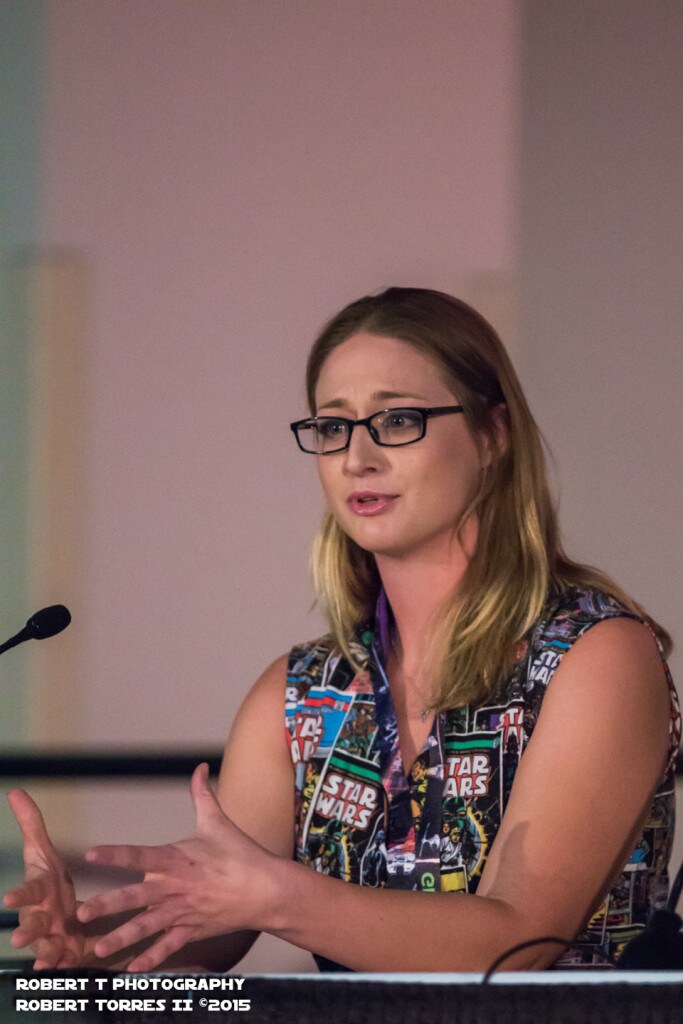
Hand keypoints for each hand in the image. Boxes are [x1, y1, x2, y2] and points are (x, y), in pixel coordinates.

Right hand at [3, 789, 83, 968]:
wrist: (69, 913)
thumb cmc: (52, 882)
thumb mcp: (44, 852)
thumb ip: (31, 824)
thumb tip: (15, 791)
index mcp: (39, 892)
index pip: (27, 892)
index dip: (18, 895)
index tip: (8, 898)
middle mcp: (42, 916)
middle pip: (31, 925)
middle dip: (26, 932)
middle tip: (18, 939)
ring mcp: (53, 936)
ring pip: (47, 946)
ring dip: (45, 952)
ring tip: (45, 958)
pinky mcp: (68, 952)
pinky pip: (66, 961)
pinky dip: (64, 966)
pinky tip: (62, 971)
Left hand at [77, 763, 276, 970]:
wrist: (267, 889)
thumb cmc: (240, 853)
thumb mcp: (217, 821)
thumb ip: (202, 794)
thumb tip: (199, 767)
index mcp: (178, 858)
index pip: (141, 855)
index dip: (116, 854)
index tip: (91, 854)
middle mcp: (177, 886)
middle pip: (137, 897)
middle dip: (108, 906)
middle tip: (82, 913)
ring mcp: (184, 911)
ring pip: (148, 927)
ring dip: (121, 938)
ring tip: (98, 949)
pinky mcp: (193, 929)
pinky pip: (169, 946)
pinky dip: (152, 959)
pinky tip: (133, 968)